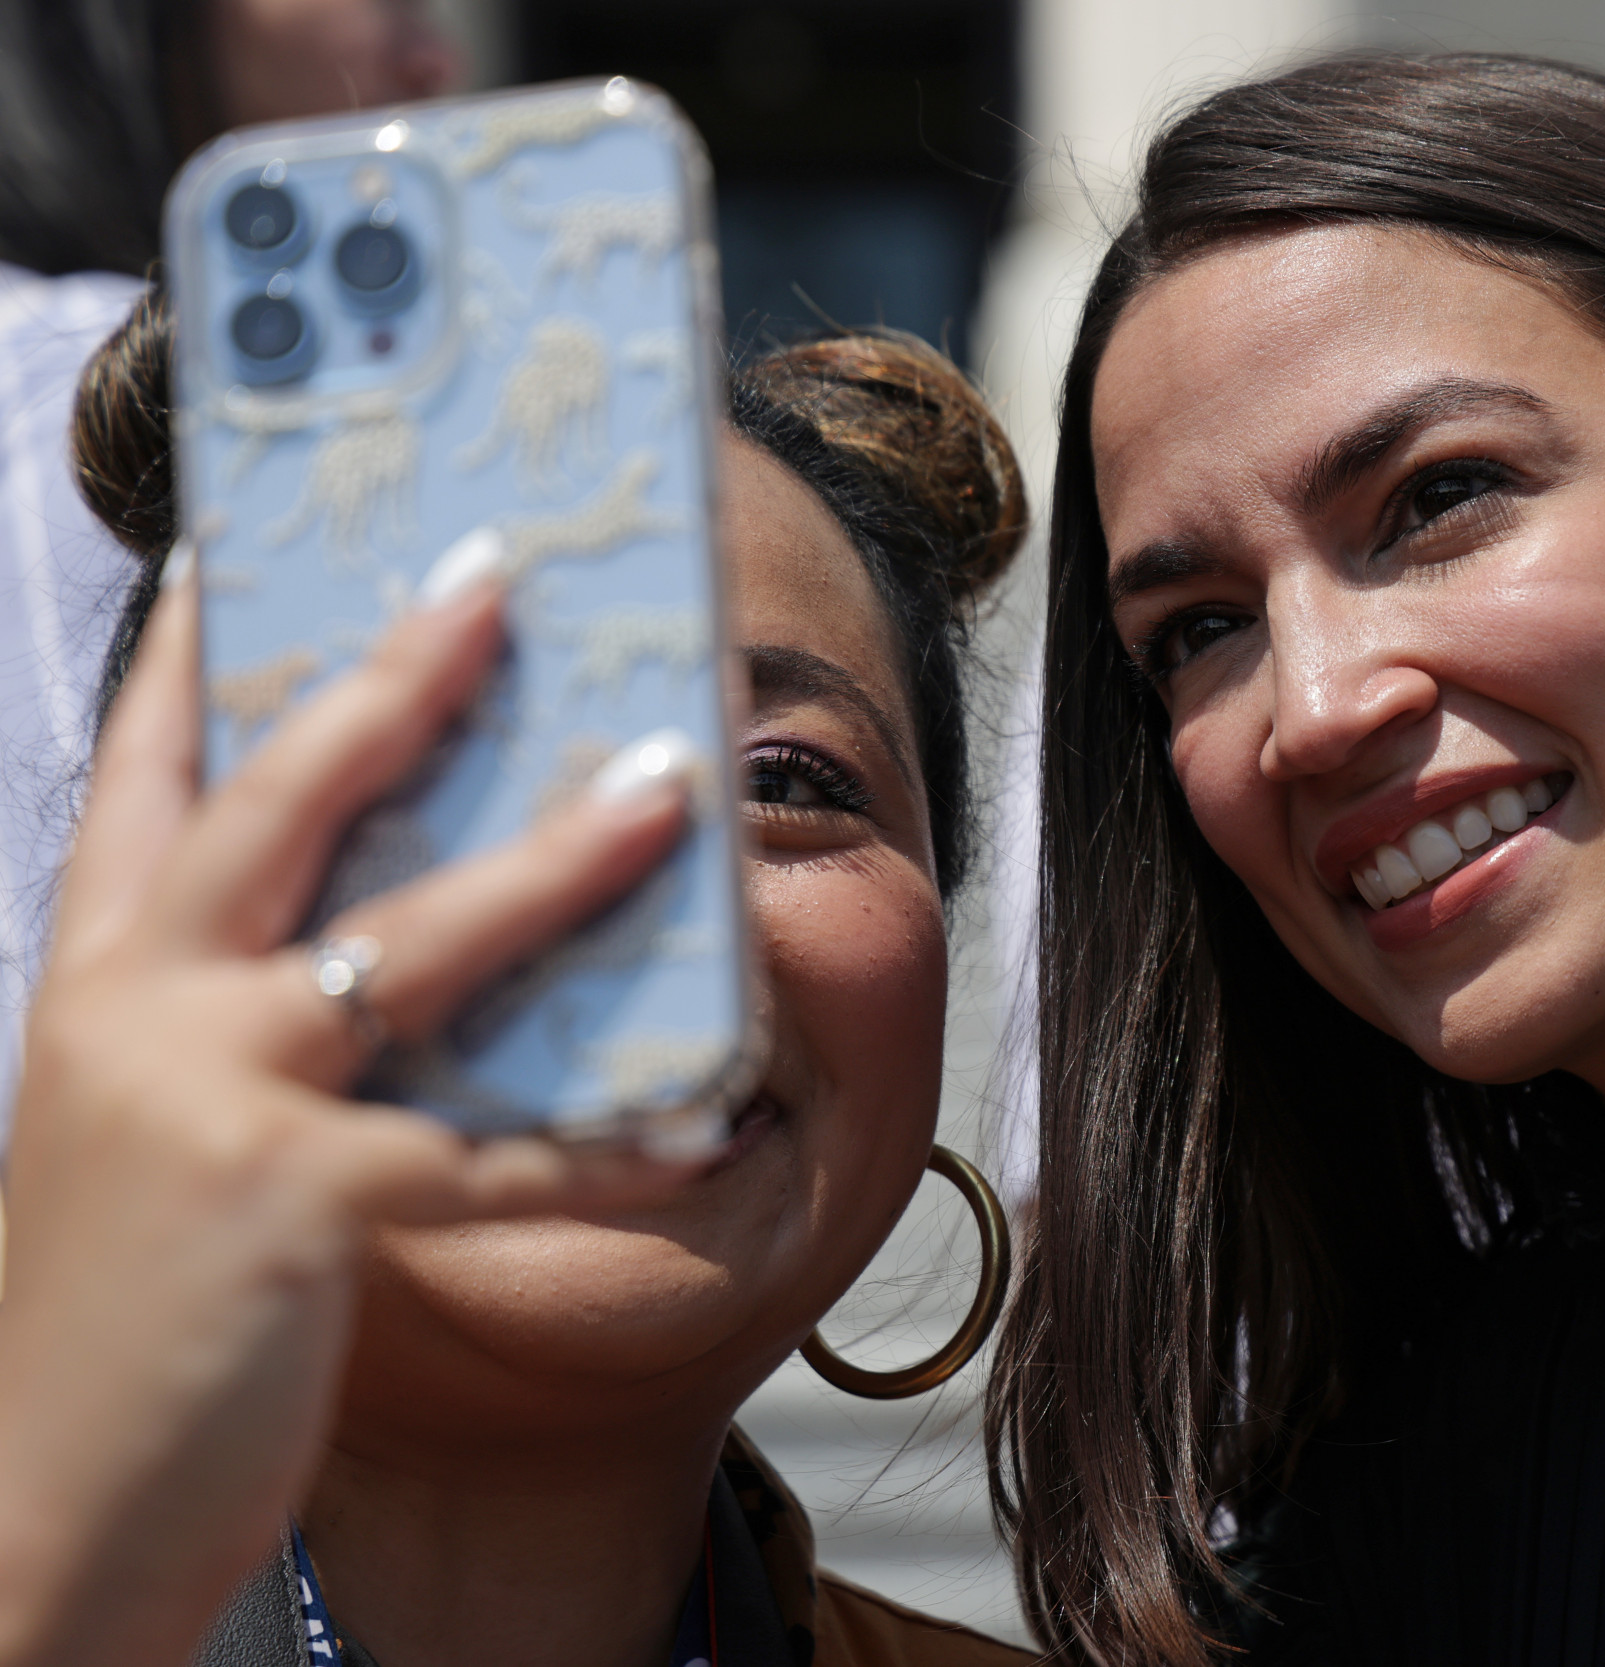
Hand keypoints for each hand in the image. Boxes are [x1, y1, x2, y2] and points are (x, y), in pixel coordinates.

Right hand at [0, 564, 702, 1665]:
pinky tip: (705, 1123)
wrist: (35, 1514)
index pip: (141, 781)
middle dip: (395, 677)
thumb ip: (226, 1027)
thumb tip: (374, 941)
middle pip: (285, 803)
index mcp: (96, 983)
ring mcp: (218, 1103)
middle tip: (493, 575)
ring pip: (419, 944)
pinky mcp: (298, 1210)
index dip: (189, 661)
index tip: (235, 554)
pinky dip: (610, 1145)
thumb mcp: (136, 1134)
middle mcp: (142, 1014)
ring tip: (672, 791)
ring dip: (559, 864)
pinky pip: (499, 1159)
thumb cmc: (112, 1318)